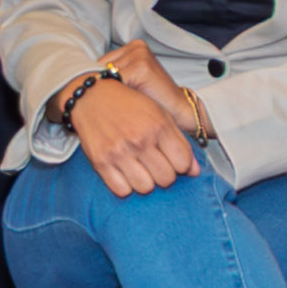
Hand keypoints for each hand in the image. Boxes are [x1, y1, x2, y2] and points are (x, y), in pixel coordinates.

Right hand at [64, 65, 202, 198]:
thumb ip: (180, 142)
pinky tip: (125, 171)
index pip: (183, 163)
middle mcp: (139, 139)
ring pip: (146, 188)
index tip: (173, 159)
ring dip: (145, 181)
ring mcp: (119, 152)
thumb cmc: (128, 104)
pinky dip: (125, 185)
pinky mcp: (101, 162)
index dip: (181, 164)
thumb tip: (196, 172)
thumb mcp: (160, 115)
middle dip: (164, 174)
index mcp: (158, 125)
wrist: (91, 97)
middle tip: (155, 163)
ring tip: (140, 167)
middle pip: (166, 179)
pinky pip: (122, 190)